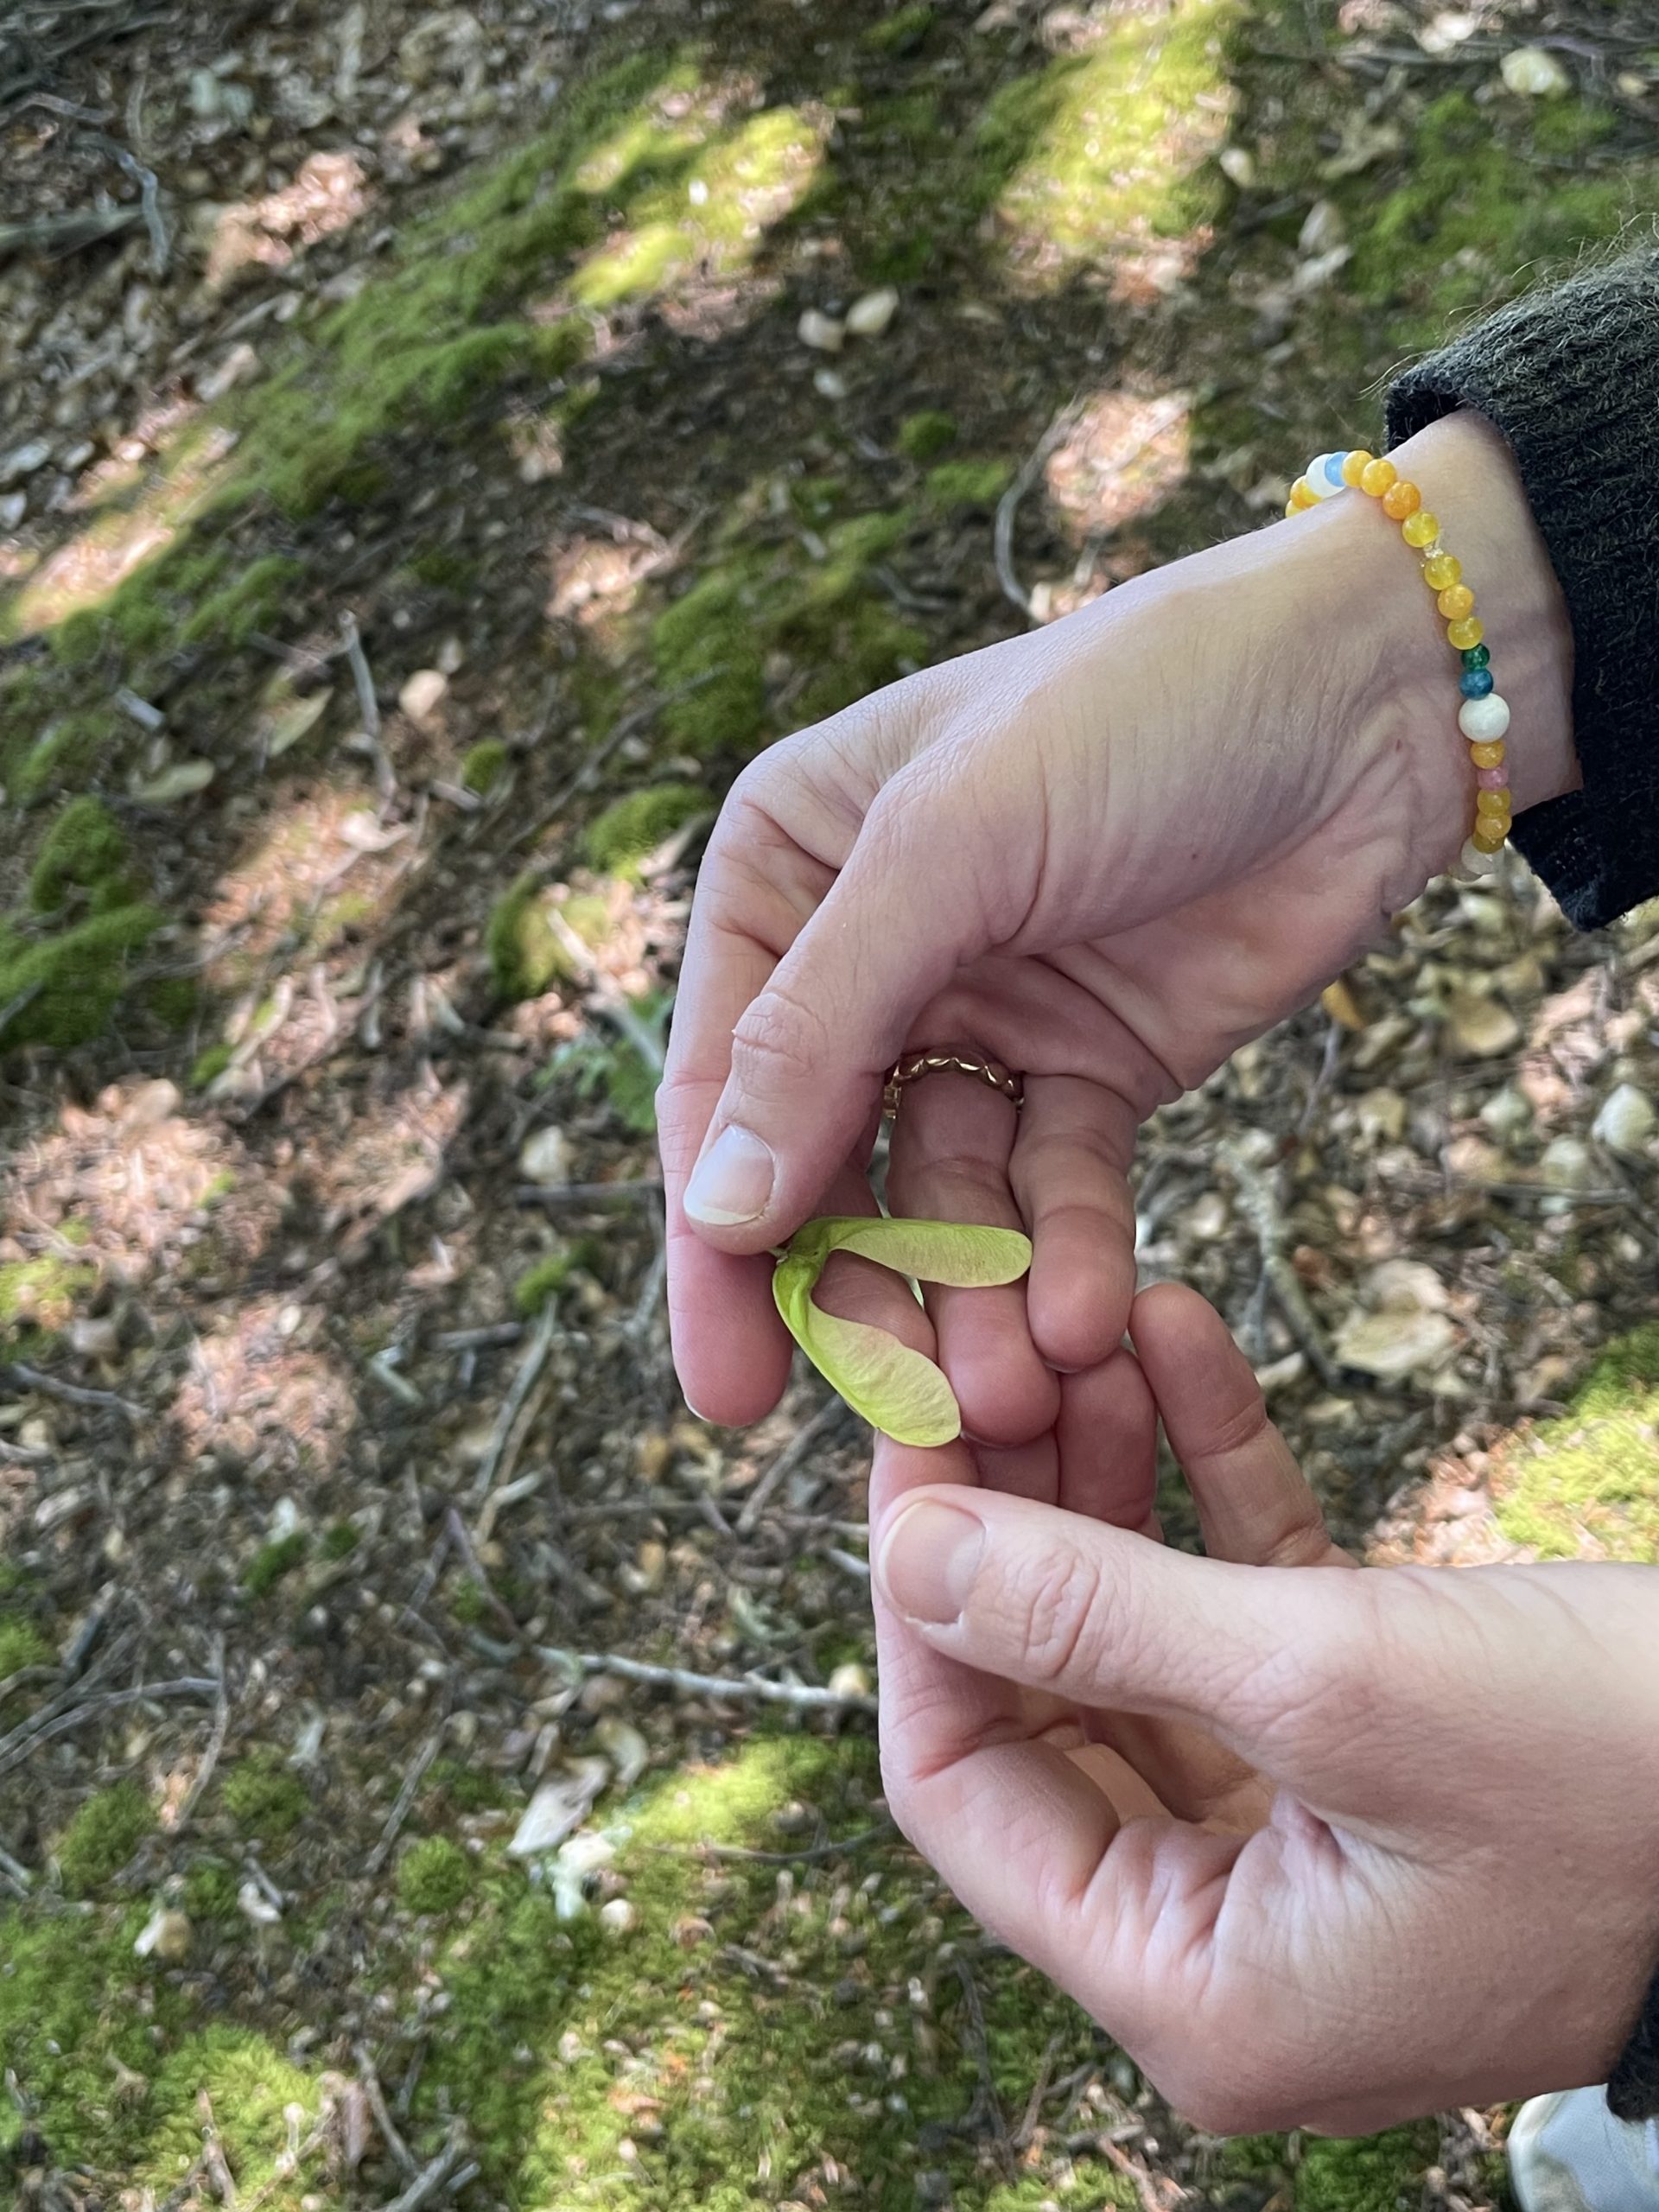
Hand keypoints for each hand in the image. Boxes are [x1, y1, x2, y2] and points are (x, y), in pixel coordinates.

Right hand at [659, 410, 1576, 1435]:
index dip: (718, 1239)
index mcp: (786, 870)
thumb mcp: (956, 844)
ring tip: (1015, 1386)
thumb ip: (823, 1025)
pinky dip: (1064, 1254)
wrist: (1372, 698)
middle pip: (825, 1161)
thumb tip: (719, 1207)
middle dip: (863, 1289)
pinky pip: (1057, 1187)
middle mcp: (865, 953)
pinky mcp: (1091, 1070)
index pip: (724, 1079)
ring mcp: (981, 1017)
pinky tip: (1083, 1322)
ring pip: (945, 1194)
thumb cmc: (1139, 711)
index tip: (726, 1387)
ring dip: (973, 1293)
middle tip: (897, 1413)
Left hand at [871, 1283, 1658, 2134]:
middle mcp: (1227, 1926)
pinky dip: (1214, 1476)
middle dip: (1010, 1517)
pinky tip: (1178, 1329)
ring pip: (1138, 1633)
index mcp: (1193, 1983)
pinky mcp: (1370, 1741)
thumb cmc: (1616, 1779)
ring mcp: (1298, 1832)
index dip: (920, 1607)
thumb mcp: (1332, 1685)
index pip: (965, 1787)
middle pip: (1045, 1694)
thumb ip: (1096, 1614)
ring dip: (1105, 1473)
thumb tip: (906, 1549)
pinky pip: (1247, 1601)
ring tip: (1067, 1317)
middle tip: (970, 1354)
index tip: (903, 1442)